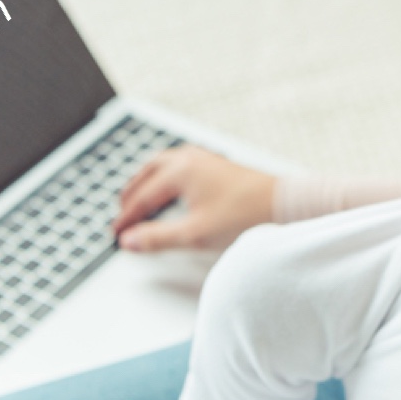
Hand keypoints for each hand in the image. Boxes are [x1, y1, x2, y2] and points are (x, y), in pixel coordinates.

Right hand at [112, 145, 275, 251]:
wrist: (283, 205)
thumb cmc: (245, 216)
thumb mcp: (195, 234)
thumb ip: (158, 238)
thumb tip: (130, 241)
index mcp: (180, 171)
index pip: (142, 196)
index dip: (127, 217)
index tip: (117, 233)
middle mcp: (190, 159)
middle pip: (149, 173)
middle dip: (132, 193)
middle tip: (122, 212)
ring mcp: (206, 159)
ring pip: (165, 163)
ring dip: (148, 179)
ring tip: (140, 195)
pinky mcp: (218, 164)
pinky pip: (181, 162)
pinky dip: (167, 173)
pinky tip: (175, 183)